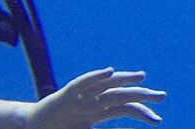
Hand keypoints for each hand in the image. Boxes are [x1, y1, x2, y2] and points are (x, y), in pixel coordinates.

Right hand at [24, 68, 164, 128]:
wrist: (33, 128)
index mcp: (99, 112)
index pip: (125, 109)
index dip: (142, 112)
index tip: (157, 119)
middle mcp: (93, 102)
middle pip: (122, 95)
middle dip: (142, 95)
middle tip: (162, 96)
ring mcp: (80, 97)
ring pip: (105, 85)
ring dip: (124, 80)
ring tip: (142, 77)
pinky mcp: (65, 95)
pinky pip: (82, 83)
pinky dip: (95, 76)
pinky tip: (109, 72)